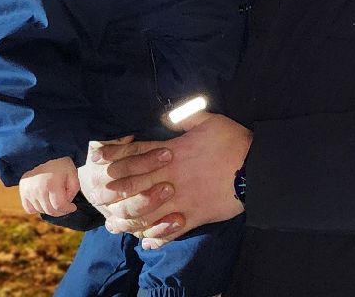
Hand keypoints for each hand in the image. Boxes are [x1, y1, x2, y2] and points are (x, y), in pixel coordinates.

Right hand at [18, 156, 77, 216]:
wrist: (43, 153)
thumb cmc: (60, 164)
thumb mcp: (73, 174)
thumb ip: (73, 190)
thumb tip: (67, 202)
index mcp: (52, 184)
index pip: (59, 206)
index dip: (68, 209)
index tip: (72, 207)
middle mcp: (38, 189)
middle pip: (50, 211)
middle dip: (60, 210)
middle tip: (65, 205)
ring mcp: (29, 191)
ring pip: (40, 210)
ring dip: (49, 208)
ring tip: (54, 198)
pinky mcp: (23, 192)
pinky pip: (29, 209)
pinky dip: (37, 208)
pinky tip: (44, 201)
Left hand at [81, 112, 251, 244]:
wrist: (256, 169)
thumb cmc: (233, 142)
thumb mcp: (210, 121)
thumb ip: (185, 117)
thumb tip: (166, 114)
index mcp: (173, 153)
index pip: (136, 154)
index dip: (114, 156)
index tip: (97, 159)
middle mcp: (171, 178)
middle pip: (133, 186)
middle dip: (113, 190)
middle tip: (98, 195)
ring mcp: (180, 200)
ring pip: (146, 213)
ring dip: (128, 219)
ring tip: (114, 223)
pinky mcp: (193, 217)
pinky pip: (169, 232)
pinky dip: (156, 238)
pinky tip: (146, 241)